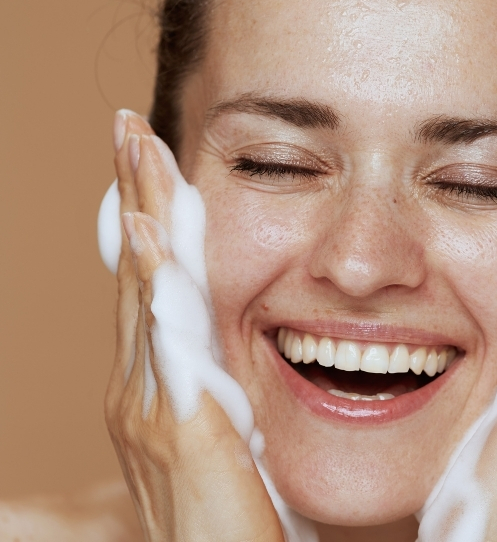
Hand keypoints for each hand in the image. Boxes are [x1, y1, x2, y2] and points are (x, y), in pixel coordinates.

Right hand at [103, 111, 283, 541]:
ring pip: (142, 289)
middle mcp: (138, 389)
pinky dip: (149, 280)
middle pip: (136, 273)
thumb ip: (220, 396)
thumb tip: (233, 357)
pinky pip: (163, 337)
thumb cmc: (231, 519)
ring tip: (135, 147)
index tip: (150, 162)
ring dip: (139, 213)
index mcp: (155, 389)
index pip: (149, 286)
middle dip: (132, 196)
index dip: (145, 222)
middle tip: (129, 127)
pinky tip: (144, 230)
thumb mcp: (224, 443)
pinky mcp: (177, 429)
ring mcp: (149, 407)